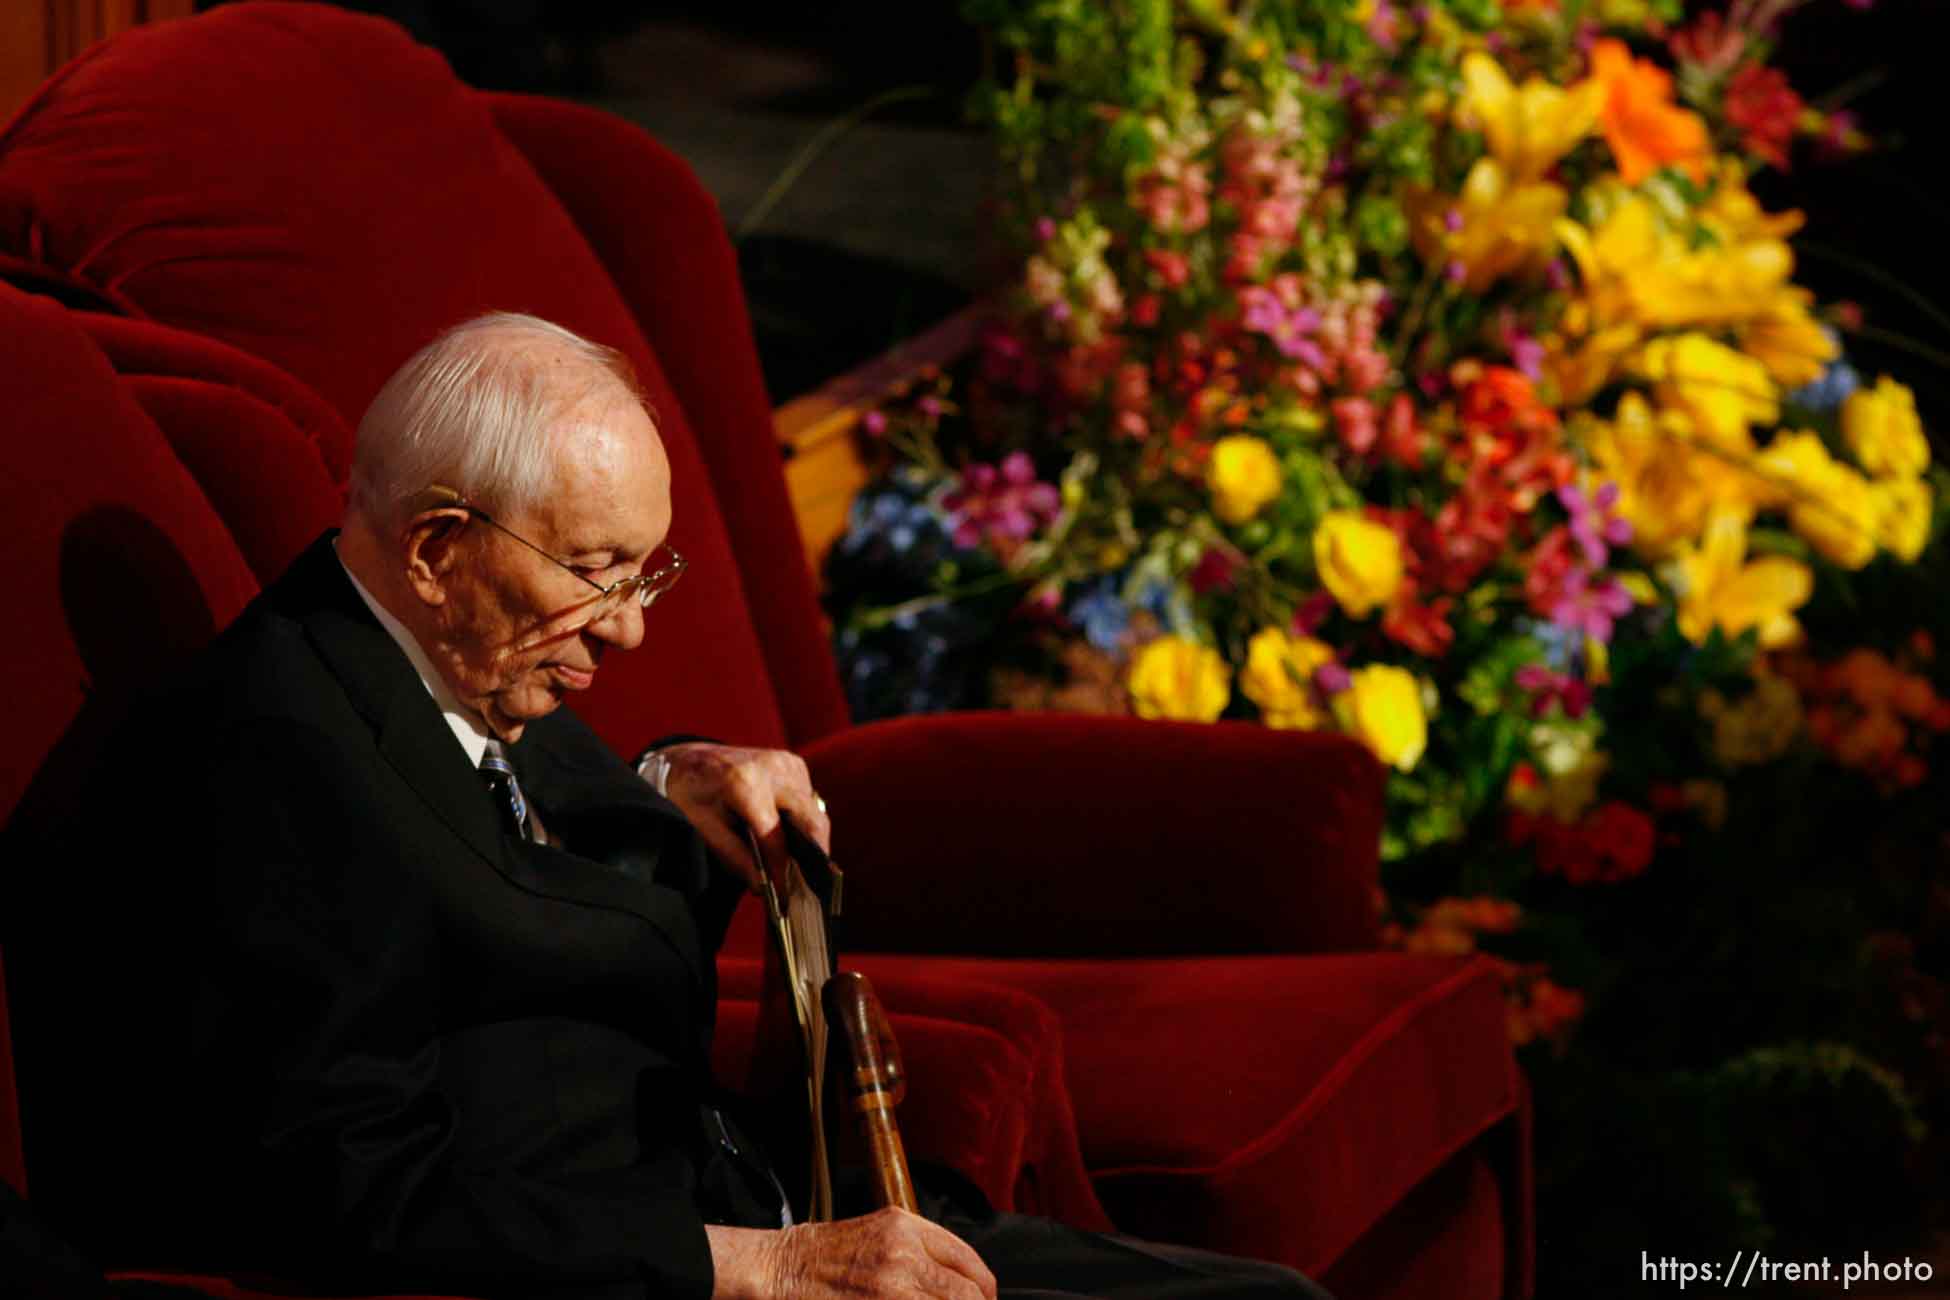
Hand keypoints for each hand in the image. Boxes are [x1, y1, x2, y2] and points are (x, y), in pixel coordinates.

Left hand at [655, 742, 831, 890]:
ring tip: (797, 867)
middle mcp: (773, 768)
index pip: (775, 837)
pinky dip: (804, 822)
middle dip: (813, 857)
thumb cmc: (688, 793)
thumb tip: (762, 886)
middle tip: (808, 887)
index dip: (782, 871)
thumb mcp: (701, 827)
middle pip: (810, 821)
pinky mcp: (793, 763)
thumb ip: (733, 857)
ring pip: (814, 812)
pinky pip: (809, 800)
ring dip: (810, 841)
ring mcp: (787, 762)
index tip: (785, 897)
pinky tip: (790, 839)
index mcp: (744, 783)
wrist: (685, 758)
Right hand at [707, 1210, 997, 1299]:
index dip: (983, 1292)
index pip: (971, 1264)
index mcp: (907, 1227)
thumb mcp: (880, 1233)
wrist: (778, 1269)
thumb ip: (921, 1251)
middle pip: (969, 1294)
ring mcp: (893, 1287)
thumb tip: (961, 1284)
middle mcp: (905, 1254)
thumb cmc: (824, 1254)